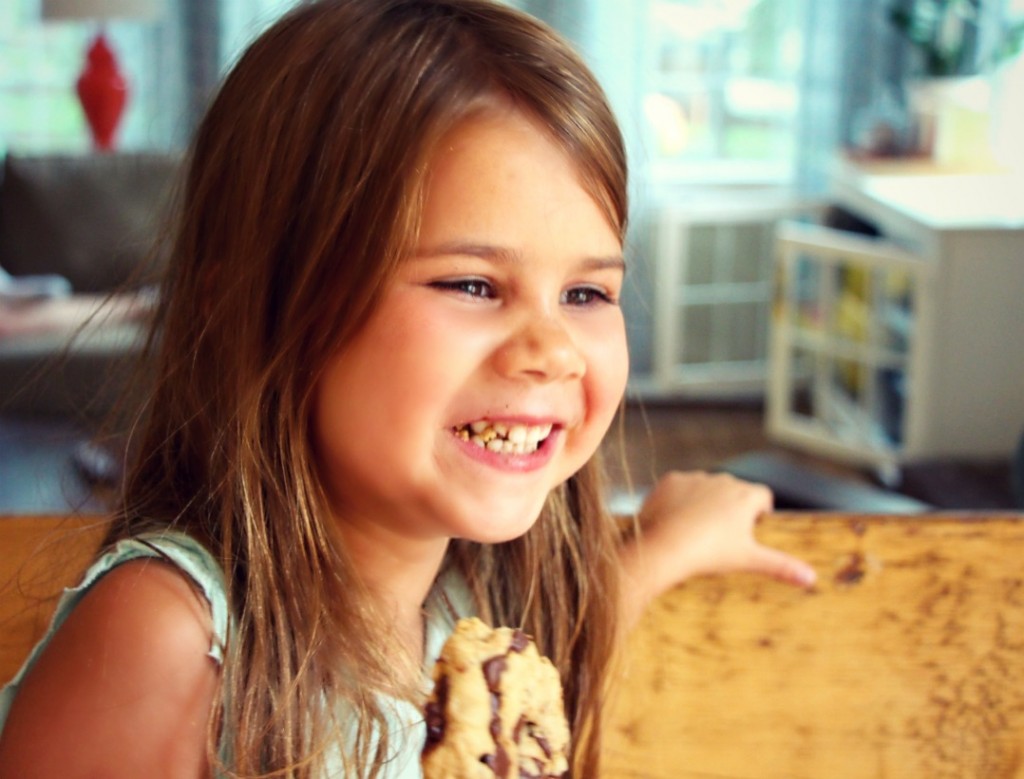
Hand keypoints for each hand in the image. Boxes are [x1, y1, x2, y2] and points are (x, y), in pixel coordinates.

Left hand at [618, 471, 815, 625]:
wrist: (664, 546)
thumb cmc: (709, 553)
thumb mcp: (749, 560)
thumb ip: (781, 566)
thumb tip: (811, 578)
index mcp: (746, 496)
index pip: (763, 497)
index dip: (759, 513)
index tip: (751, 529)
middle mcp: (723, 480)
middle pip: (734, 490)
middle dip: (732, 507)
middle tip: (722, 534)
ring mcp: (695, 478)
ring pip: (706, 487)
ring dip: (705, 501)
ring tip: (697, 529)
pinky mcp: (670, 480)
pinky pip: (679, 487)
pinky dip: (679, 499)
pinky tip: (675, 519)